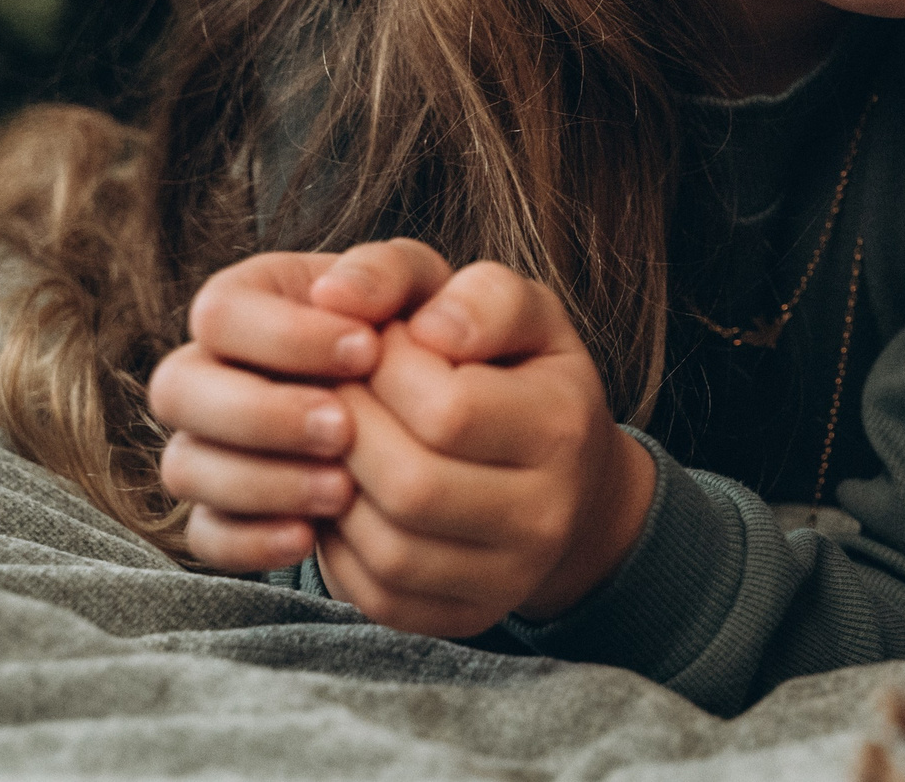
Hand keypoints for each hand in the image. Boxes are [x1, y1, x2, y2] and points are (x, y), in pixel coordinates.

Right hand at [151, 240, 443, 570]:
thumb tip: (339, 292)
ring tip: (345, 490)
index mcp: (251, 302)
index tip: (366, 351)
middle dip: (259, 413)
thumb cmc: (430, 332)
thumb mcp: (427, 288)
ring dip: (261, 481)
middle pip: (177, 388)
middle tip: (344, 429)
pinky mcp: (227, 511)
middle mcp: (214, 371)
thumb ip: (392, 271)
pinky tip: (311, 535)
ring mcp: (212, 443)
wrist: (456, 417)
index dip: (283, 336)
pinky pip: (205, 534)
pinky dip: (250, 540)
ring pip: (184, 465)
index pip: (219, 311)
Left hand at [312, 260, 656, 637]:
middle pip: (412, 484)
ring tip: (333, 439)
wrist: (572, 482)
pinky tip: (341, 493)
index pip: (449, 408)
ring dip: (334, 487)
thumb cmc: (525, 374)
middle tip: (331, 390)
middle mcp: (546, 513)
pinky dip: (339, 545)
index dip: (385, 369)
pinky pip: (377, 594)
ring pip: (387, 547)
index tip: (370, 343)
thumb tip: (384, 312)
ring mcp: (508, 577)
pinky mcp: (465, 617)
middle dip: (349, 429)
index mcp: (562, 424)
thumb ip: (457, 286)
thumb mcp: (516, 307)